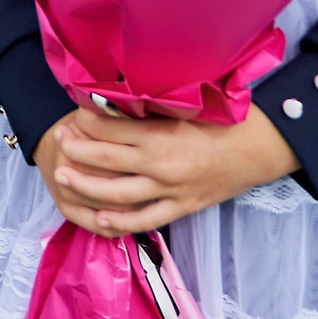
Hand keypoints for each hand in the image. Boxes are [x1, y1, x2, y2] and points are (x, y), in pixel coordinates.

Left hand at [46, 104, 299, 235]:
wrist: (258, 149)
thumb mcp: (184, 105)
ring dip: (86, 186)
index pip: (109, 127)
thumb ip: (150, 106)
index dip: (84, 120)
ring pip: (117, 194)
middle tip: (58, 143)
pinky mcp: (182, 207)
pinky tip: (100, 218)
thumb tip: (114, 97)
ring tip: (64, 178)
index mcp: (160, 132)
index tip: (72, 115)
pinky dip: (121, 222)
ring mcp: (170, 190)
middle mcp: (160, 163)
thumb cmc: (223, 119)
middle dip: (77, 151)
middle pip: (105, 159)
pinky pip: (146, 219)